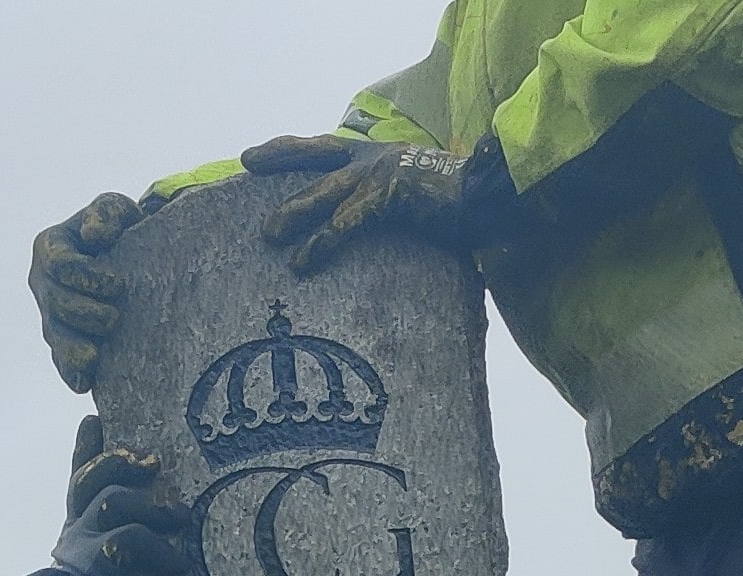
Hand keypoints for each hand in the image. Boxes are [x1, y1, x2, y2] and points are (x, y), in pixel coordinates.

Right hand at [30, 192, 141, 393]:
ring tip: (95, 357)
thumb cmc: (121, 230)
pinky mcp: (64, 343)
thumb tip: (95, 233)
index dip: (85, 275)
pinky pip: (61, 362)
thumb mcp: (117, 211)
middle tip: (114, 319)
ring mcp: (51, 315)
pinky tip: (83, 383)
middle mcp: (44, 283)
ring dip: (72, 349)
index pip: (58, 263)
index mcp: (51, 247)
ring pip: (55, 336)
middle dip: (82, 313)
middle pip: (55, 303)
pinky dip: (71, 373)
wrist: (129, 257)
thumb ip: (106, 213)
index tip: (118, 284)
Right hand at [49, 414, 195, 575]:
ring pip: (112, 502)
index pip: (78, 480)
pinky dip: (158, 549)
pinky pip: (129, 541)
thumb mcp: (108, 572)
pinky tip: (176, 565)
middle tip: (152, 463)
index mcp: (77, 530)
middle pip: (91, 478)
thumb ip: (124, 546)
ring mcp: (84, 546)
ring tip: (178, 518)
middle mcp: (76, 532)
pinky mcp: (98, 567)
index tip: (93, 419)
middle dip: (118, 463)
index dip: (86, 448)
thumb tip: (164, 525)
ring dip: (149, 506)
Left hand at [247, 134, 472, 273]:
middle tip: (247, 162)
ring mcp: (384, 171)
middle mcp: (378, 156)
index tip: (260, 154)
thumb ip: (388, 202)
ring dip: (294, 212)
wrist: (495, 201)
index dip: (292, 148)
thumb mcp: (417, 196)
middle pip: (317, 155)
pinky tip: (303, 262)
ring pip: (325, 194)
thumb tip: (367, 219)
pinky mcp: (391, 193)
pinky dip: (322, 243)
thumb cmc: (461, 207)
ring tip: (269, 235)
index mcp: (382, 153)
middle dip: (279, 157)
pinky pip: (347, 222)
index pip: (327, 146)